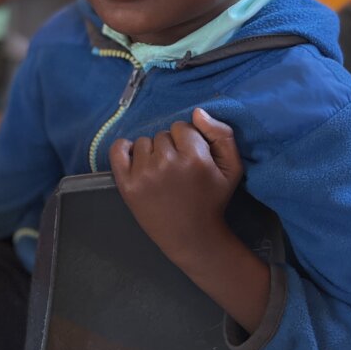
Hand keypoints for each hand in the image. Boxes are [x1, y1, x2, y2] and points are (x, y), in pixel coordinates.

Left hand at [109, 108, 243, 261]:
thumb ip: (222, 134)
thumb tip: (197, 112)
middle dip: (171, 148)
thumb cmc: (212, 200)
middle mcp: (167, 163)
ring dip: (152, 153)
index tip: (192, 159)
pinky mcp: (127, 185)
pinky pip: (118, 150)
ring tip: (162, 174)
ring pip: (144, 142)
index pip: (183, 127)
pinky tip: (136, 161)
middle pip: (163, 134)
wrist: (191, 237)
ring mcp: (144, 174)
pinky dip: (124, 150)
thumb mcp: (232, 168)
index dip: (189, 141)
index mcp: (195, 158)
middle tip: (178, 171)